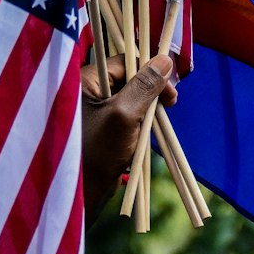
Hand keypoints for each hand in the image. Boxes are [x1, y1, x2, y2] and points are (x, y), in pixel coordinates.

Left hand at [81, 54, 175, 220]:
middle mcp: (88, 90)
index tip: (170, 91)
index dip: (151, 71)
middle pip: (129, 77)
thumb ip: (144, 86)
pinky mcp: (103, 127)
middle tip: (170, 106)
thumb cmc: (98, 151)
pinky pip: (127, 115)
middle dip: (151, 91)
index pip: (124, 61)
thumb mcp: (124, 114)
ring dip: (148, 108)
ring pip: (131, 97)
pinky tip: (147, 134)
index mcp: (86, 79)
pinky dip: (141, 122)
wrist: (82, 194)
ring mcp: (95, 109)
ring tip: (157, 124)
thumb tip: (166, 60)